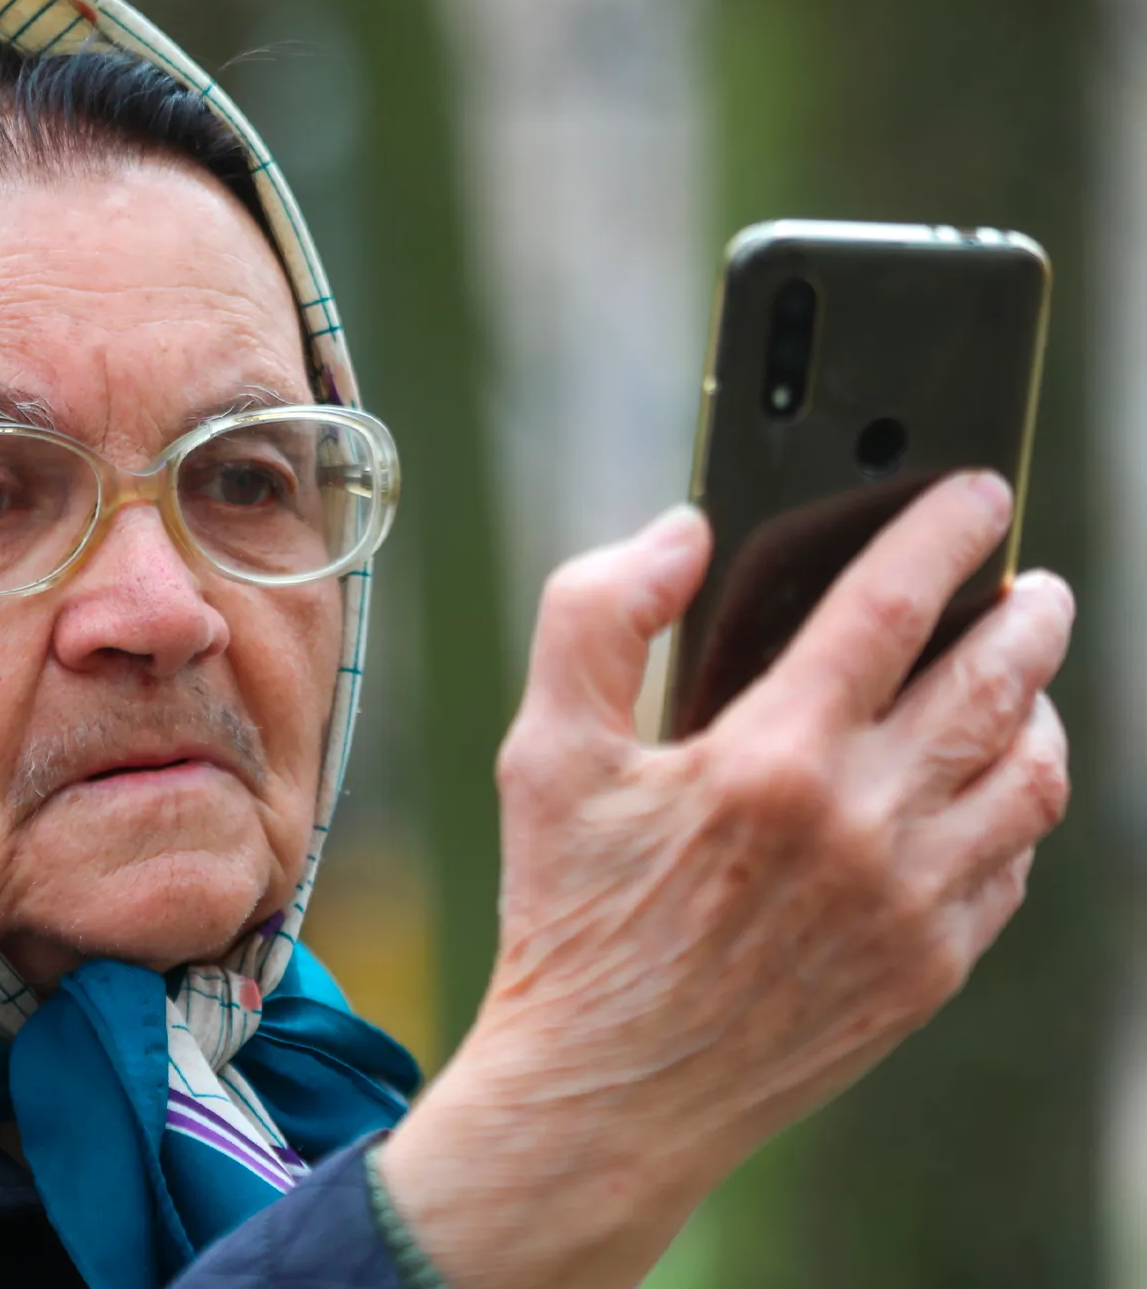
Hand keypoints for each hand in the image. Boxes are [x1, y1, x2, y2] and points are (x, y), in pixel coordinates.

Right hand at [380, 473, 1073, 1288]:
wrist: (610, 1094)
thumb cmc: (571, 918)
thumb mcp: (546, 755)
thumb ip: (597, 617)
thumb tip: (682, 532)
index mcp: (772, 758)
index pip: (892, 606)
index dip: (943, 533)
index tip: (976, 495)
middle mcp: (864, 826)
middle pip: (996, 683)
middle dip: (1028, 616)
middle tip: (1033, 585)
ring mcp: (912, 904)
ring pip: (1030, 776)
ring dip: (1042, 707)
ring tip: (1025, 679)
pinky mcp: (932, 969)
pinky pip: (1014, 865)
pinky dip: (1018, 805)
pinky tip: (988, 787)